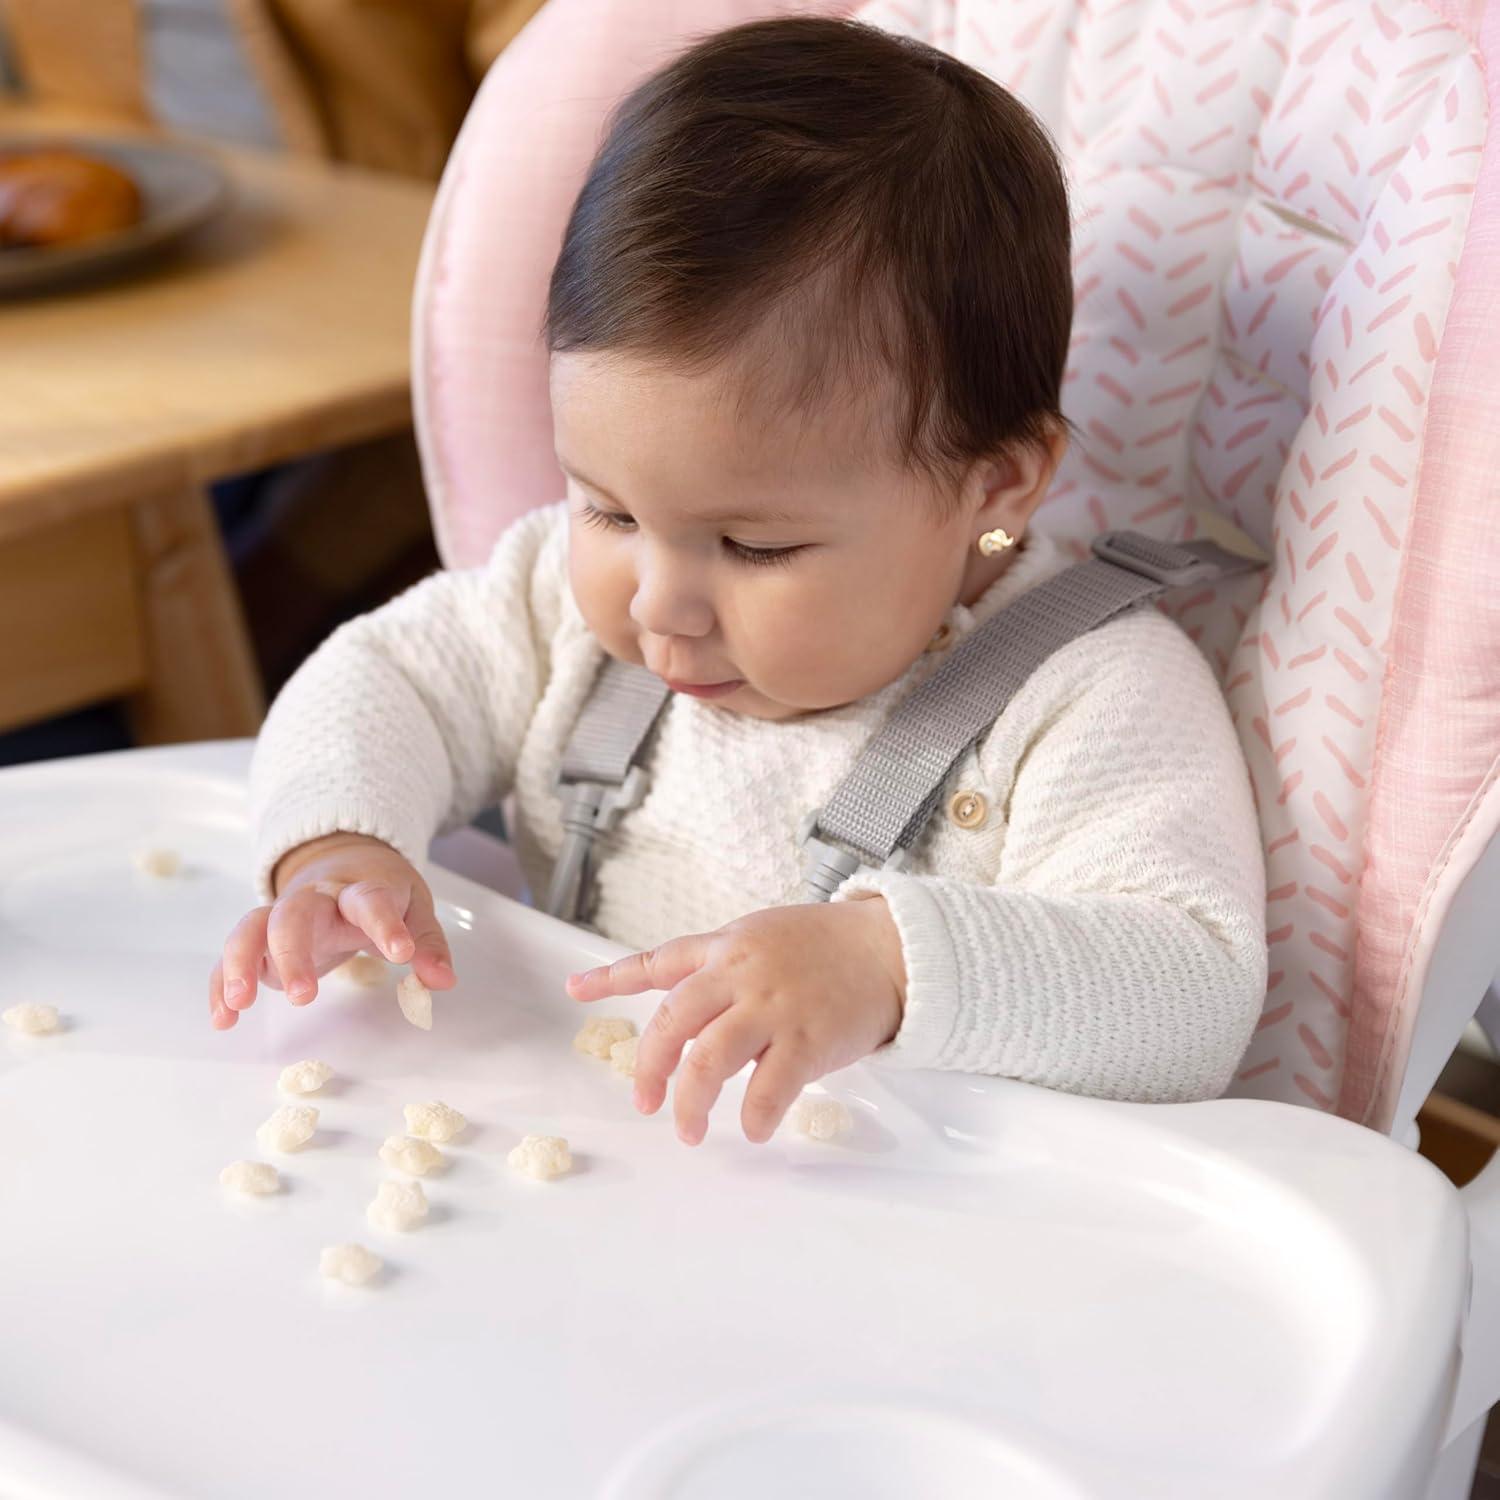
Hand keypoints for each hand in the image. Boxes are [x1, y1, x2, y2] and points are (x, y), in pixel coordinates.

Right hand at [208, 832, 453, 1029]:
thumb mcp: (415, 908)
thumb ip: (428, 944)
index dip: (386, 926)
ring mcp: (282, 917)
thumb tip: (442, 981)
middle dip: (292, 952)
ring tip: (240, 1003)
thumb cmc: (381, 892)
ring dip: (241, 962)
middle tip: (303, 996)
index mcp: (360, 890)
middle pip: (293, 914)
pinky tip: (223, 1019)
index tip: (402, 954)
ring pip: (251, 928)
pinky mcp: (261, 940)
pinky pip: (233, 956)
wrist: (341, 862)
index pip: (371, 901)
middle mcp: (315, 900)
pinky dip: (222, 984)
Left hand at [565, 896, 905, 1144]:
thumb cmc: (827, 948)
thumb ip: (722, 967)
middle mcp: (741, 973)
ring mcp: (774, 1006)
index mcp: (726, 947)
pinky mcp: (809, 1038)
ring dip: (692, 1103)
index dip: (611, 977)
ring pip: (710, 1060)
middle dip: (650, 1067)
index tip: (574, 991)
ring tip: (688, 1131)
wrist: (891, 950)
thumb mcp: (763, 938)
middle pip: (673, 1022)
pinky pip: (769, 1088)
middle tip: (646, 1102)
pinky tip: (752, 1130)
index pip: (658, 961)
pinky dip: (754, 1116)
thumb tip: (685, 1006)